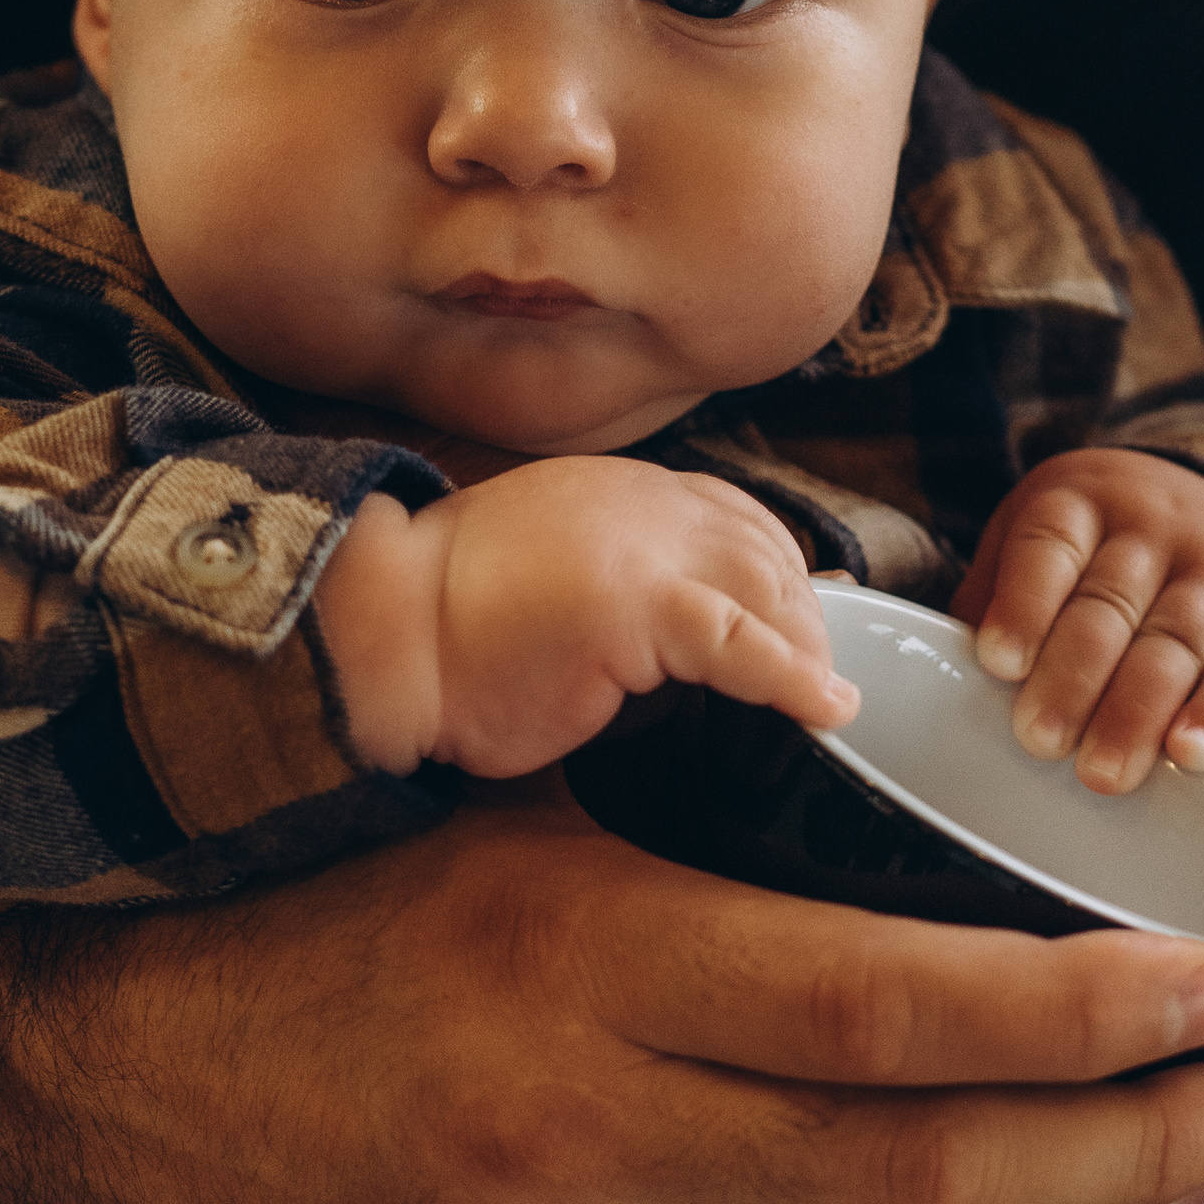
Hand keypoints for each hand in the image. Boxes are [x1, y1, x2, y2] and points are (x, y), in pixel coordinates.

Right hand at [0, 783, 1203, 1203]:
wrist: (106, 1069)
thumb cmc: (329, 896)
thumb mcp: (514, 806)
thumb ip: (708, 800)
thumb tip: (920, 769)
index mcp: (573, 963)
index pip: (888, 1011)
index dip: (1080, 1017)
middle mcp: (576, 1142)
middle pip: (923, 1184)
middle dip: (1130, 1154)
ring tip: (1185, 1180)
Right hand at [316, 458, 855, 777]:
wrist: (379, 632)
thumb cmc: (448, 632)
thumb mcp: (551, 583)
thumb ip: (620, 591)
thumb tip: (689, 647)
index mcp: (620, 493)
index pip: (736, 518)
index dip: (779, 578)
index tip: (800, 634)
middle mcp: (641, 503)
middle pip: (765, 550)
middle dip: (803, 620)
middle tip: (813, 685)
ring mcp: (640, 546)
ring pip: (767, 589)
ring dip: (803, 651)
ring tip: (816, 704)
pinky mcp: (635, 603)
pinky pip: (738, 640)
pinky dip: (791, 677)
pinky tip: (825, 711)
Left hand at [951, 447, 1203, 791]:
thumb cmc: (1100, 549)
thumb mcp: (1040, 544)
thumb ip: (995, 603)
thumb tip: (936, 682)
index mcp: (1081, 501)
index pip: (1048, 546)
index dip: (1024, 604)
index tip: (999, 662)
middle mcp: (1155, 526)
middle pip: (1109, 605)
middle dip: (1074, 678)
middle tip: (1040, 741)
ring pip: (1175, 641)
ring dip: (1137, 712)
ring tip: (1103, 772)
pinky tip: (1191, 756)